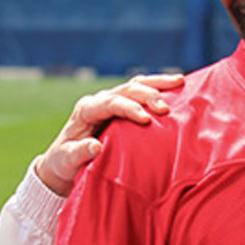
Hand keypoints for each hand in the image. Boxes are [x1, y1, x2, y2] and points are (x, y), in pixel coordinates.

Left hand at [34, 73, 183, 195]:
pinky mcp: (122, 106)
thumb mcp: (67, 161)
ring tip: (180, 82)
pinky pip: (141, 92)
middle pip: (126, 89)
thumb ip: (79, 153)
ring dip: (158, 83)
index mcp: (86, 110)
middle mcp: (99, 101)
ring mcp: (111, 101)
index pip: (110, 103)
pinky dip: (158, 88)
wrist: (64, 161)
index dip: (129, 109)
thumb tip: (95, 147)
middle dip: (147, 95)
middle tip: (166, 108)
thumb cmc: (65, 162)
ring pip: (136, 85)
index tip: (147, 119)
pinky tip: (177, 87)